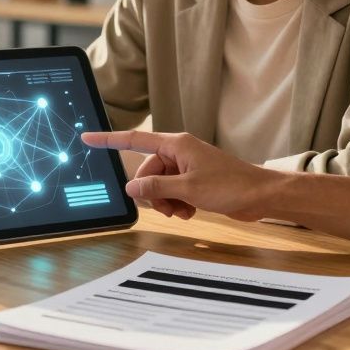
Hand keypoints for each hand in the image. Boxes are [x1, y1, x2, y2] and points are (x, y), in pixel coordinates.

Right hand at [81, 130, 271, 220]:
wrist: (261, 196)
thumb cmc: (232, 185)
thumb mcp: (188, 188)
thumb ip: (156, 187)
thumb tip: (132, 187)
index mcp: (175, 144)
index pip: (134, 140)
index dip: (109, 140)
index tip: (88, 137)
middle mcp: (178, 152)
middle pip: (147, 171)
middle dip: (152, 192)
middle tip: (168, 208)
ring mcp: (186, 166)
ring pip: (159, 184)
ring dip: (166, 201)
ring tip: (183, 211)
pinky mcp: (194, 180)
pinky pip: (172, 191)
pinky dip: (176, 203)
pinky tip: (190, 212)